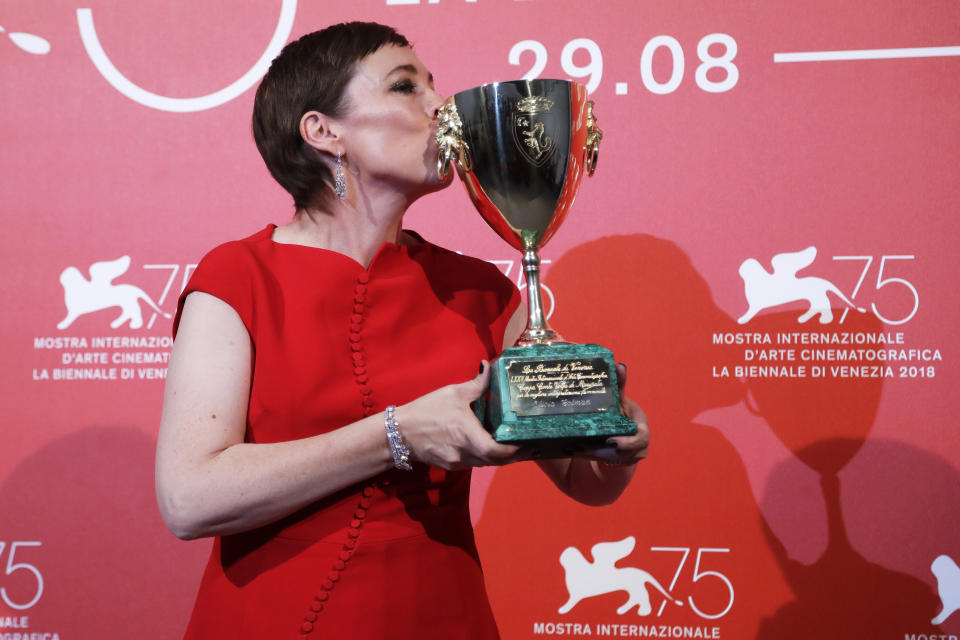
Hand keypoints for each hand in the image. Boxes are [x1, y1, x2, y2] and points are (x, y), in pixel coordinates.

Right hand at [395, 361, 522, 468]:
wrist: (398, 433)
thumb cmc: (426, 411)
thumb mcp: (452, 393)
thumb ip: (476, 383)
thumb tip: (488, 366)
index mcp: (468, 435)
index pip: (499, 452)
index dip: (515, 450)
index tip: (526, 442)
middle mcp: (465, 454)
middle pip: (496, 461)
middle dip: (511, 454)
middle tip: (524, 443)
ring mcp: (457, 462)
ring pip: (485, 463)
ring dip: (497, 455)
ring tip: (509, 443)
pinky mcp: (450, 465)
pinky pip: (473, 463)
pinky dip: (482, 455)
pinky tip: (485, 443)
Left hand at [576, 362, 649, 465]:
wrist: (619, 436)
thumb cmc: (622, 414)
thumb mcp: (620, 401)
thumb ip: (619, 386)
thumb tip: (620, 365)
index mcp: (641, 428)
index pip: (640, 438)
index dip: (627, 442)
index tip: (610, 441)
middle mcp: (638, 446)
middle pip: (623, 454)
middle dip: (603, 452)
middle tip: (582, 446)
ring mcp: (629, 458)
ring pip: (611, 460)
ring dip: (592, 454)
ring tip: (573, 448)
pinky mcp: (616, 464)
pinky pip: (602, 463)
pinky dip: (588, 457)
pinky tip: (572, 451)